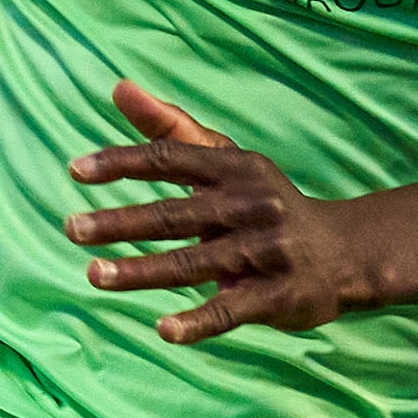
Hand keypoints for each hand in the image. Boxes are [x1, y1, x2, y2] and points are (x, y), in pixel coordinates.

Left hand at [64, 85, 382, 342]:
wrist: (345, 252)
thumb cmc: (267, 203)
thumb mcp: (229, 160)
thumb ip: (172, 128)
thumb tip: (118, 87)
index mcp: (235, 168)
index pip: (171, 158)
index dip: (122, 162)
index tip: (76, 171)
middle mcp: (249, 205)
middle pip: (175, 213)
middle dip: (120, 222)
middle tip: (72, 228)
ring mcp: (265, 251)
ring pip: (195, 263)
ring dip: (142, 271)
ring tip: (94, 275)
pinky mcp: (279, 295)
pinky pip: (232, 309)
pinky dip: (199, 321)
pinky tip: (164, 329)